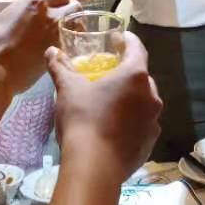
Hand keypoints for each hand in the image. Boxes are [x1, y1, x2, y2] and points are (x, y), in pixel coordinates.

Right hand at [0, 0, 78, 97]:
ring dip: (74, 26)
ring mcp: (57, 35)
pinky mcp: (58, 54)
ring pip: (78, 25)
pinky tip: (59, 47)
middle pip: (75, 6)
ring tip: (63, 31)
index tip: (57, 0)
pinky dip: (69, 43)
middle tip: (61, 15)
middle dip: (71, 9)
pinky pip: (72, 44)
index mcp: (35, 1)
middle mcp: (51, 15)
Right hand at [46, 34, 161, 180]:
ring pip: (143, 101)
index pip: (137, 48)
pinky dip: (131, 120)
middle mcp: (151, 96)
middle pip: (141, 76)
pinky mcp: (150, 142)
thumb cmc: (83, 119)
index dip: (128, 40)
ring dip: (130, 98)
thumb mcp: (68, 89)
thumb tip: (51, 51)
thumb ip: (61, 67)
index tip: (120, 37)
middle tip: (109, 73)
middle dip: (127, 72)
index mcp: (135, 76)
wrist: (94, 167)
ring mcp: (153, 121)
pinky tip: (114, 126)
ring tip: (110, 101)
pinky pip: (142, 123)